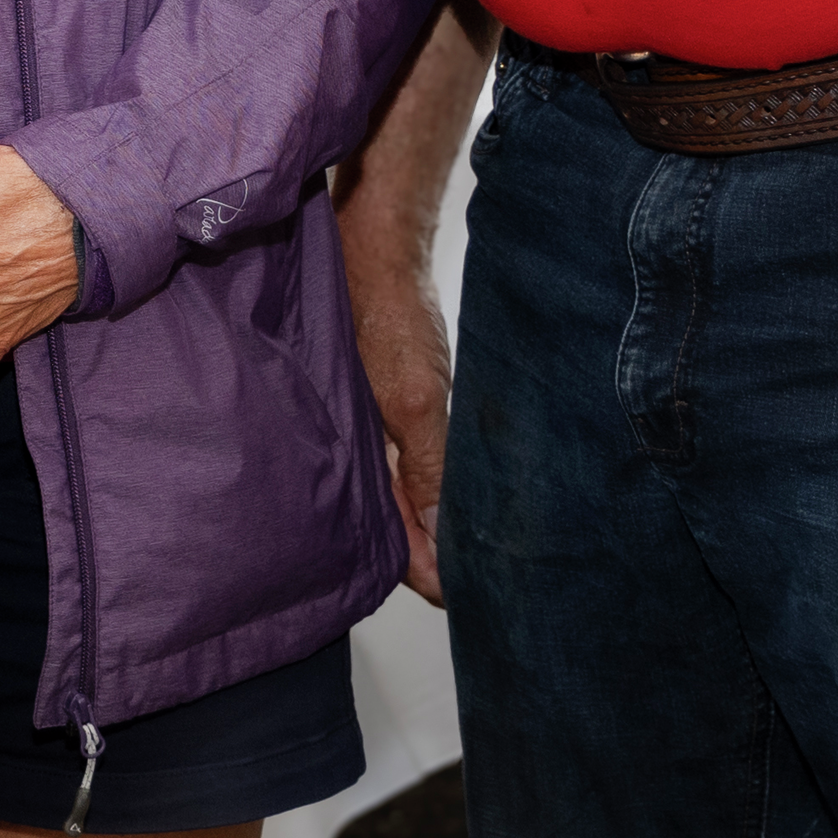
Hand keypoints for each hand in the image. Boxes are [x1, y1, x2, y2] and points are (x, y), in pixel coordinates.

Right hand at [345, 264, 451, 607]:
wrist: (374, 240)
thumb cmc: (385, 311)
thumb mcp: (414, 398)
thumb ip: (428, 469)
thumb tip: (442, 540)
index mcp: (351, 458)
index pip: (389, 543)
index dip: (429, 574)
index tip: (472, 597)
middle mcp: (359, 450)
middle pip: (395, 525)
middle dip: (433, 555)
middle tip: (486, 579)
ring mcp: (374, 426)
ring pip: (406, 493)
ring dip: (436, 519)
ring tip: (480, 543)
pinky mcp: (389, 402)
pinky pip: (410, 459)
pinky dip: (434, 481)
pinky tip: (459, 486)